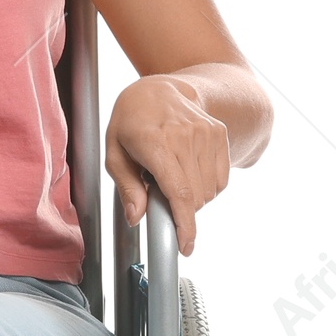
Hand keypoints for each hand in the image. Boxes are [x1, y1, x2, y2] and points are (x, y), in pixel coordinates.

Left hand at [105, 77, 229, 256]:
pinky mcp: (219, 133)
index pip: (178, 192)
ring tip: (173, 177)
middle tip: (161, 193)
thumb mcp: (115, 154)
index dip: (184, 224)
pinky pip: (220, 179)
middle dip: (180, 209)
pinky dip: (207, 187)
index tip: (185, 246)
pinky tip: (189, 171)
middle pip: (195, 197)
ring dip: (193, 198)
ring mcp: (206, 133)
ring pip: (209, 191)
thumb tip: (136, 218)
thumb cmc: (131, 123)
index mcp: (154, 141)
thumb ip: (126, 187)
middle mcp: (185, 136)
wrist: (158, 89)